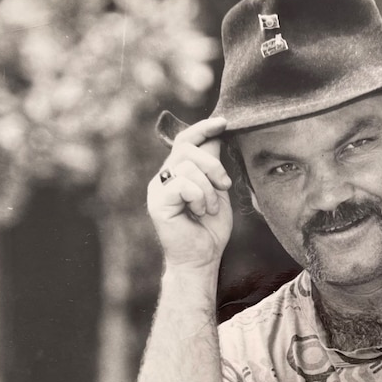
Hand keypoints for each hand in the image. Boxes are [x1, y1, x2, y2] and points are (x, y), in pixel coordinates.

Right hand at [147, 117, 232, 270]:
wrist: (202, 259)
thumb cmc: (210, 229)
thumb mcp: (218, 191)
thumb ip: (214, 165)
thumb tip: (216, 136)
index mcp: (177, 173)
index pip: (186, 140)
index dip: (203, 128)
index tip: (224, 123)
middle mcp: (164, 178)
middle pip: (188, 149)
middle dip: (213, 165)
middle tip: (224, 186)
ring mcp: (158, 190)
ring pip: (187, 167)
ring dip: (208, 188)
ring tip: (209, 208)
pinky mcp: (157, 203)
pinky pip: (182, 185)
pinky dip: (199, 197)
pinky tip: (199, 212)